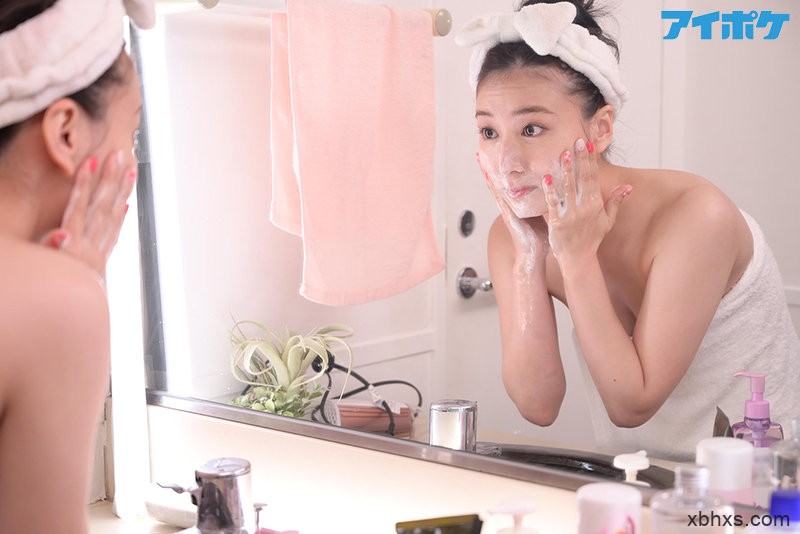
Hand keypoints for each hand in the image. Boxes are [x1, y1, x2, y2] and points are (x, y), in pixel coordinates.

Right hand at [39, 151, 136, 279]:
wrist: (64, 317)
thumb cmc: (45, 287)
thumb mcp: (40, 266)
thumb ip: (49, 249)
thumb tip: (63, 235)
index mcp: (71, 246)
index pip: (78, 208)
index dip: (84, 185)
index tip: (91, 163)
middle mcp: (88, 247)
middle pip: (101, 207)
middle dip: (110, 180)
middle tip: (118, 155)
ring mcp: (98, 253)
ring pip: (113, 217)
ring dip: (122, 192)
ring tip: (130, 171)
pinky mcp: (101, 261)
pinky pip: (114, 235)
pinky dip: (121, 219)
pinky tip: (127, 205)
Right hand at [477, 154, 548, 263]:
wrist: (533, 254)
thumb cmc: (538, 238)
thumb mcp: (539, 216)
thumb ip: (540, 204)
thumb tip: (550, 191)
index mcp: (517, 205)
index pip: (507, 183)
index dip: (500, 170)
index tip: (495, 155)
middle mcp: (509, 206)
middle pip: (497, 182)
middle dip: (488, 168)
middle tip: (480, 152)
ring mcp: (506, 210)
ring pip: (495, 187)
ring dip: (486, 173)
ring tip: (479, 159)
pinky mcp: (508, 216)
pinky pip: (499, 198)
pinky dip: (493, 188)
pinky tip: (489, 177)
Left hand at [541, 138, 630, 267]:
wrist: (578, 258)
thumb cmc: (592, 238)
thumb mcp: (607, 220)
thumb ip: (616, 202)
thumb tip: (627, 187)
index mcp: (595, 204)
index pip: (592, 177)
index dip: (589, 160)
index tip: (587, 145)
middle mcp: (584, 208)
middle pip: (582, 178)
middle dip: (579, 159)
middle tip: (576, 141)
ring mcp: (570, 215)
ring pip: (568, 188)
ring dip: (566, 170)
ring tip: (563, 154)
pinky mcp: (557, 222)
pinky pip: (553, 203)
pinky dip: (550, 191)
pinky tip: (547, 178)